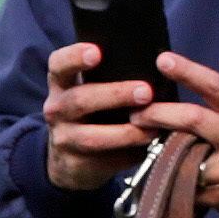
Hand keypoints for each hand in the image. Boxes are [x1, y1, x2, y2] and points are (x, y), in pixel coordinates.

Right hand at [41, 40, 158, 189]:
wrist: (68, 160)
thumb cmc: (91, 113)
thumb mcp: (90, 90)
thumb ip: (110, 77)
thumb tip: (161, 64)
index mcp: (61, 84)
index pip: (59, 65)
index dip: (75, 57)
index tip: (97, 53)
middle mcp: (57, 109)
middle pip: (80, 100)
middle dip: (115, 95)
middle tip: (146, 92)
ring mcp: (63, 138)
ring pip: (91, 137)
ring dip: (125, 133)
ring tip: (153, 128)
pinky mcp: (74, 164)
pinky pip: (104, 161)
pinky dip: (128, 155)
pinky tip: (147, 149)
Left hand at [139, 51, 218, 217]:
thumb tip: (172, 100)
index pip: (216, 86)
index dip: (187, 71)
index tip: (162, 60)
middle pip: (193, 119)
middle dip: (158, 114)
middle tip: (136, 114)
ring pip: (184, 156)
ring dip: (160, 154)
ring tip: (147, 149)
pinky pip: (186, 186)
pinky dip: (172, 182)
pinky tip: (165, 180)